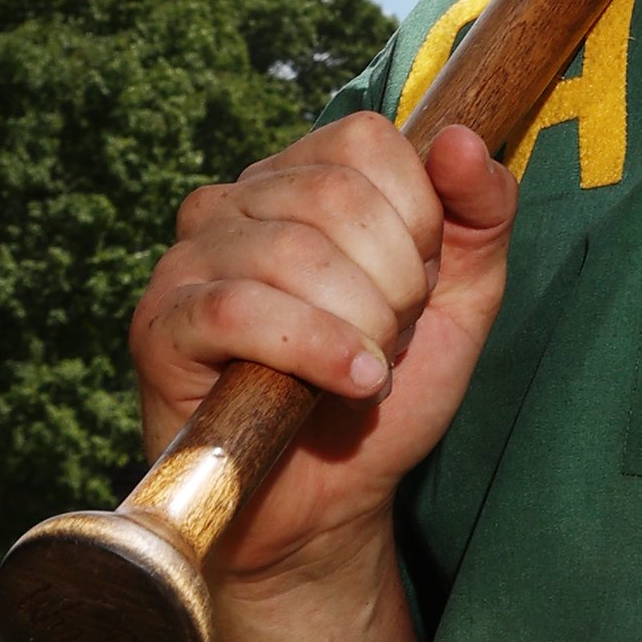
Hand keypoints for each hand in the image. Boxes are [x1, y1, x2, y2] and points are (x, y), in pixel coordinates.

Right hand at [129, 112, 517, 583]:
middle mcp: (236, 202)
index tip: (420, 288)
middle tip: (392, 338)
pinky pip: (240, 309)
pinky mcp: (161, 325)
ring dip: (362, 325)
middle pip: (336, 196)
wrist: (329, 502)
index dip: (418, 220)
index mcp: (301, 179)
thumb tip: (459, 139)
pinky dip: (316, 350)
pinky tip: (351, 385)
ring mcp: (189, 259)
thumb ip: (481, 214)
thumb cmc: (386, 392)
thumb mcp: (464, 298)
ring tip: (369, 371)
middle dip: (395, 283)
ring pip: (292, 252)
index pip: (367, 140)